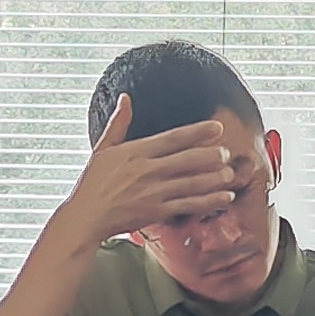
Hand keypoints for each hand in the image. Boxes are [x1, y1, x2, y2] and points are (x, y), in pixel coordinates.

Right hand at [57, 94, 248, 246]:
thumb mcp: (102, 149)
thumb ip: (118, 123)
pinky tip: (224, 196)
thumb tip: (125, 98)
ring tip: (230, 173)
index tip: (216, 128)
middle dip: (211, 155)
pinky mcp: (156, 212)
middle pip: (187, 159)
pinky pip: (188, 205)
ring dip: (214, 178)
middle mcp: (147, 170)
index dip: (198, 132)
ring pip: (192, 183)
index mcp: (136, 152)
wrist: (85, 217)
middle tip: (226, 152)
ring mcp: (153, 192)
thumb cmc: (92, 184)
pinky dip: (209, 201)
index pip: (173, 138)